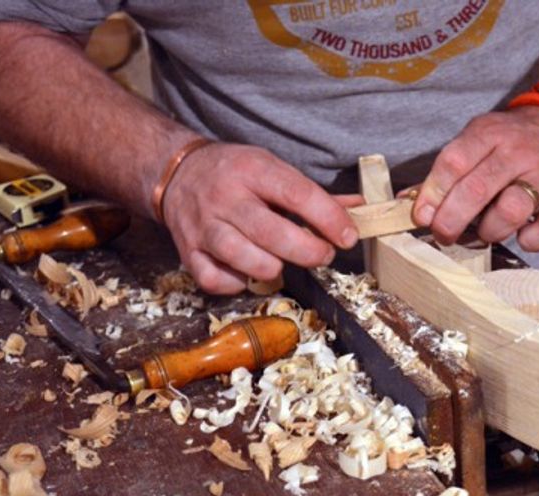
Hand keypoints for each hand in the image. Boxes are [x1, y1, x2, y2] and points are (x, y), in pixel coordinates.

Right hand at [161, 143, 358, 293]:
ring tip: (282, 261)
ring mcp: (203, 226)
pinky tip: (248, 271)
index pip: (299, 195)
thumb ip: (316, 195)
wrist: (177, 172)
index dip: (329, 220)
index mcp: (253, 170)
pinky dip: (238, 283)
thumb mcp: (274, 170)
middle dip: (309, 251)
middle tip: (323, 254)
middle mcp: (225, 197)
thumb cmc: (237, 173)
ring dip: (273, 268)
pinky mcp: (187, 251)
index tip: (348, 237)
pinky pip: (216, 280)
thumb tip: (361, 209)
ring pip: (245, 259)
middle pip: (273, 234)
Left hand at [412, 106, 538, 250]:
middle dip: (452, 220)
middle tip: (443, 234)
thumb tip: (407, 203)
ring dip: (490, 230)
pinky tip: (520, 234)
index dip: (433, 193)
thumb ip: (445, 171)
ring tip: (485, 231)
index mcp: (489, 133)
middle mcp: (519, 151)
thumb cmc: (506, 145)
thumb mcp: (475, 141)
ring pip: (511, 211)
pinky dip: (528, 241)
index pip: (454, 162)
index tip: (421, 216)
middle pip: (477, 190)